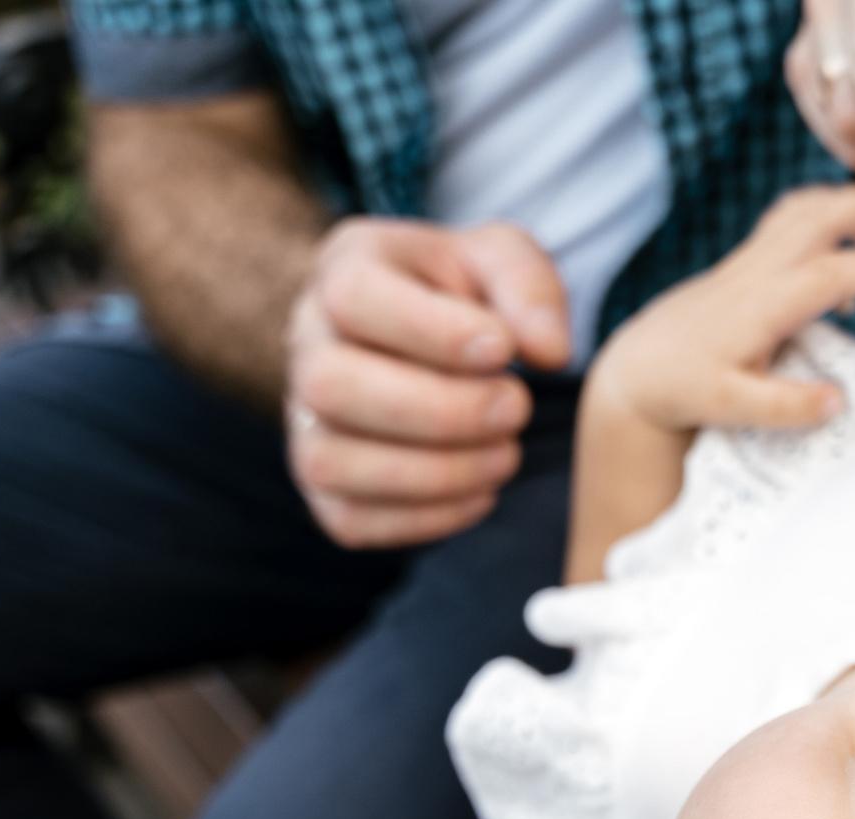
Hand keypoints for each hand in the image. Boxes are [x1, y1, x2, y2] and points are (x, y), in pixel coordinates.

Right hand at [284, 218, 572, 549]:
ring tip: (506, 454)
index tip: (503, 349)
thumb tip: (549, 352)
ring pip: (331, 462)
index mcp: (345, 270)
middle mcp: (307, 344)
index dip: (431, 331)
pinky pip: (351, 519)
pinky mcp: (324, 485)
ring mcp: (305, 419)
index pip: (354, 297)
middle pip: (332, 386)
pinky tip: (481, 492)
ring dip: (435, 473)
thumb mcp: (506, 262)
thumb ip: (530, 291)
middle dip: (439, 411)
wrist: (440, 343)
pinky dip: (425, 517)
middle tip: (515, 408)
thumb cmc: (469, 297)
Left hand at [587, 182, 854, 434]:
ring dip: (847, 202)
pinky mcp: (744, 264)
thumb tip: (837, 400)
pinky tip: (847, 238)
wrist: (638, 366)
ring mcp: (748, 263)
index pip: (826, 274)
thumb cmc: (683, 387)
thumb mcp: (730, 408)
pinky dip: (824, 214)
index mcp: (758, 307)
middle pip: (815, 220)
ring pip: (801, 212)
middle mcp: (755, 274)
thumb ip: (784, 407)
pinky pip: (788, 221)